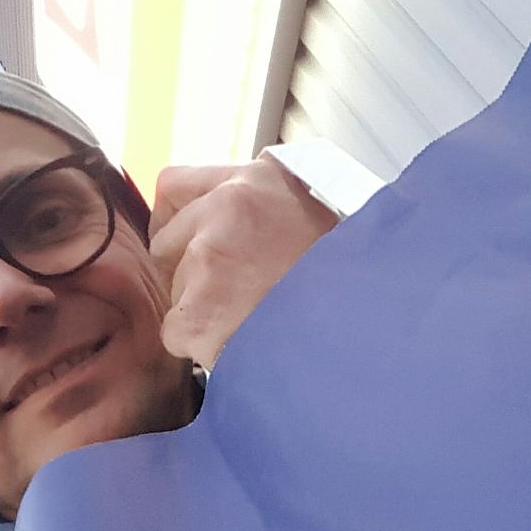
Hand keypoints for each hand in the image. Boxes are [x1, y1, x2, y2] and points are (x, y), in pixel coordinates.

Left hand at [148, 155, 338, 368]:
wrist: (364, 324)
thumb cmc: (349, 282)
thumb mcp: (316, 217)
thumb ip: (267, 209)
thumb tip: (230, 220)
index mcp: (258, 182)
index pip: (173, 186)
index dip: (176, 224)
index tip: (187, 248)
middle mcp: (228, 209)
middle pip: (166, 246)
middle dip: (189, 275)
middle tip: (235, 299)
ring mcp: (210, 260)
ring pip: (175, 291)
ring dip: (203, 313)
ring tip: (253, 323)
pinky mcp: (200, 311)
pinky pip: (176, 332)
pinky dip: (202, 348)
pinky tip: (242, 346)